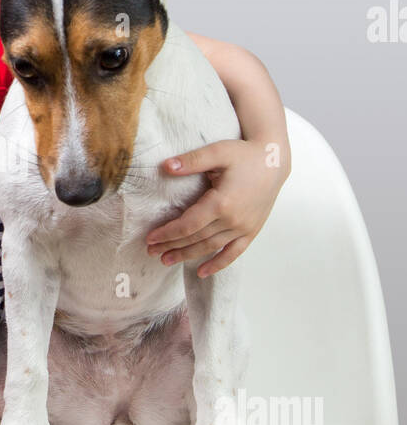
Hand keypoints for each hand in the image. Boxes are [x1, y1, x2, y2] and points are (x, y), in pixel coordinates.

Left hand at [145, 138, 288, 277]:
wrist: (274, 161)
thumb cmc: (245, 155)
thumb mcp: (218, 152)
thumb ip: (192, 160)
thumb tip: (166, 166)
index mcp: (221, 203)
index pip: (187, 225)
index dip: (167, 233)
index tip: (150, 238)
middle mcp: (232, 220)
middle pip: (195, 239)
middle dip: (171, 246)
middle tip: (151, 252)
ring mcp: (243, 228)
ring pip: (210, 247)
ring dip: (187, 256)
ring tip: (167, 261)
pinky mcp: (252, 231)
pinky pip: (233, 253)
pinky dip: (218, 264)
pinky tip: (202, 272)